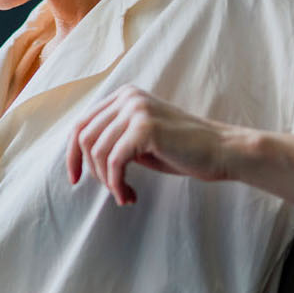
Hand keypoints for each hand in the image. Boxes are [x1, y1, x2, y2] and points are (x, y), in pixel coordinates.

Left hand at [65, 84, 245, 204]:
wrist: (221, 151)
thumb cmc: (182, 151)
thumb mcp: (140, 140)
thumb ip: (113, 139)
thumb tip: (79, 157)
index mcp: (125, 96)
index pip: (81, 124)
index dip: (72, 155)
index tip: (75, 179)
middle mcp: (128, 97)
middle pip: (84, 137)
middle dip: (92, 171)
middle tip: (112, 190)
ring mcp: (136, 109)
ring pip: (97, 152)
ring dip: (107, 181)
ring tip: (124, 195)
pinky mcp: (145, 127)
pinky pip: (114, 162)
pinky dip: (117, 184)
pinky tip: (129, 196)